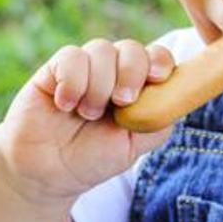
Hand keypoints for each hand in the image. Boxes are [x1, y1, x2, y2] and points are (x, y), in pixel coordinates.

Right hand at [0, 38, 176, 206]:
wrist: (45, 173)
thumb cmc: (91, 159)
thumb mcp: (133, 146)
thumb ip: (157, 118)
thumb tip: (177, 92)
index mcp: (135, 87)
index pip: (156, 57)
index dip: (160, 60)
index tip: (158, 78)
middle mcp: (111, 72)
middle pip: (132, 48)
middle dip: (131, 72)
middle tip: (121, 102)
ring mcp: (83, 67)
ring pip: (101, 49)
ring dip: (99, 85)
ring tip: (87, 113)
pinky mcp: (55, 68)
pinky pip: (71, 56)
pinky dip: (73, 82)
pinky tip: (65, 105)